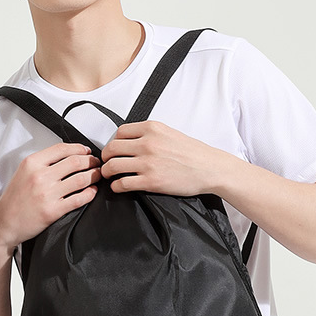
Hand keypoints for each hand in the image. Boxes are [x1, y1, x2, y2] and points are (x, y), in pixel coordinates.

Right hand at [0, 143, 100, 252]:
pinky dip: (90, 194)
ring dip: (94, 176)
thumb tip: (68, 155)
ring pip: (81, 179)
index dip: (79, 148)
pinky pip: (79, 199)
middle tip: (96, 163)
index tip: (87, 151)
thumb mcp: (23, 172)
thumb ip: (43, 162)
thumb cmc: (14, 199)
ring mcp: (47, 194)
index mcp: (32, 163)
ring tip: (98, 176)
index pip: (62, 149)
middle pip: (75, 162)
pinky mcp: (53, 210)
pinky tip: (92, 191)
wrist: (4, 222)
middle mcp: (40, 176)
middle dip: (91, 161)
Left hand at [101, 121, 228, 195]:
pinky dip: (116, 186)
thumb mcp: (169, 133)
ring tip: (109, 175)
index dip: (113, 141)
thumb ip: (149, 134)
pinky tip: (119, 186)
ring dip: (107, 172)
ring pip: (112, 165)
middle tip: (107, 163)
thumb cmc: (193, 153)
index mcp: (152, 129)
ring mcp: (148, 163)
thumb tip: (130, 141)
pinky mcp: (150, 181)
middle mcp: (147, 143)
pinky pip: (122, 183)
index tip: (114, 149)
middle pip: (112, 148)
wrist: (210, 168)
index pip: (119, 132)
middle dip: (106, 157)